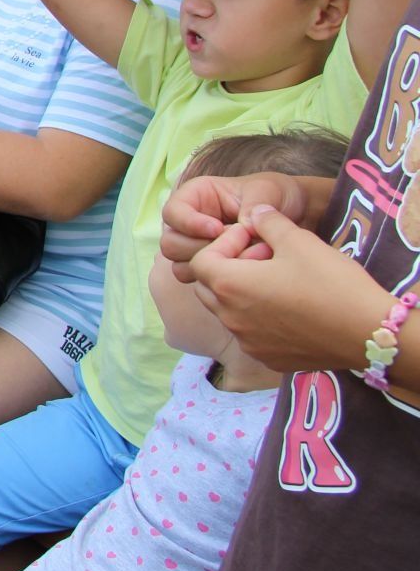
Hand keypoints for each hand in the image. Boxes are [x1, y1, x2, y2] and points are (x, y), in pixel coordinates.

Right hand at [160, 171, 312, 281]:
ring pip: (179, 265)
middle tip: (233, 247)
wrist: (296, 217)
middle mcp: (190, 223)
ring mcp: (196, 247)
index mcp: (196, 197)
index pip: (172, 212)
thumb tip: (241, 227)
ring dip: (208, 266)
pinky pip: (197, 280)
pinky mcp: (209, 267)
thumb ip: (253, 205)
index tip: (217, 228)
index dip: (189, 222)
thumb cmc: (277, 196)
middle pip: (170, 243)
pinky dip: (215, 280)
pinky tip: (242, 271)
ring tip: (241, 259)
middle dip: (200, 248)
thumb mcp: (268, 191)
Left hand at [187, 204, 394, 374]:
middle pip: (209, 287)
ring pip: (228, 311)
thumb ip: (268, 222)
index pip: (200, 261)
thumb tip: (256, 212)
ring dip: (243, 292)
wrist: (369, 332)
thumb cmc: (331, 282)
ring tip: (279, 280)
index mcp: (230, 287)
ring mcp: (248, 342)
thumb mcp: (299, 241)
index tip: (253, 238)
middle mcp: (230, 318)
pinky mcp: (268, 358)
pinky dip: (258, 317)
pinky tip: (291, 307)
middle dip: (228, 267)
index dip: (223, 244)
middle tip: (265, 256)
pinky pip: (250, 333)